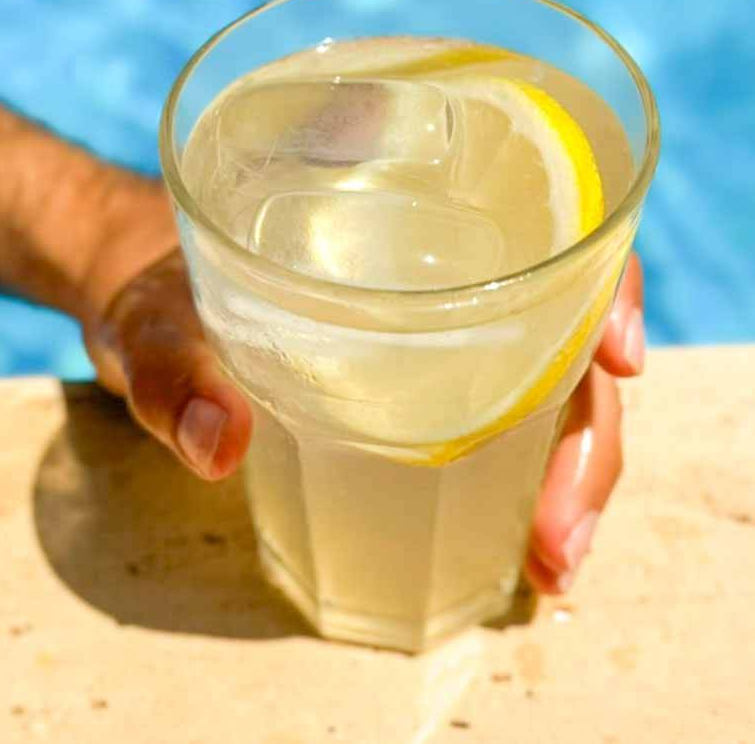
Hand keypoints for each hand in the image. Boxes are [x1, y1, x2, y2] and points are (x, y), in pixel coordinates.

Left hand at [83, 176, 643, 594]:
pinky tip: (523, 537)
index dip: (604, 279)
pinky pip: (500, 410)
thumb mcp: (150, 316)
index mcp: (393, 194)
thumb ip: (171, 367)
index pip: (543, 212)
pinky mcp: (418, 369)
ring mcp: (436, 314)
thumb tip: (219, 445)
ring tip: (552, 559)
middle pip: (564, 322)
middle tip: (560, 537)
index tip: (621, 361)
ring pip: (546, 377)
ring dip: (569, 468)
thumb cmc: (146, 280)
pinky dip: (524, 474)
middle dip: (588, 431)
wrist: (134, 294)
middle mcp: (438, 249)